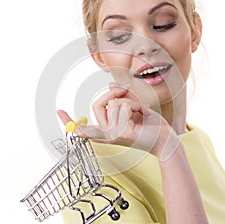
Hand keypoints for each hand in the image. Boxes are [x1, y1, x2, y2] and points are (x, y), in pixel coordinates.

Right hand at [57, 83, 179, 160]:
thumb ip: (120, 97)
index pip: (83, 128)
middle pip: (97, 105)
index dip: (69, 121)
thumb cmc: (150, 125)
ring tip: (139, 111)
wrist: (165, 138)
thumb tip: (110, 85)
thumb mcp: (134, 107)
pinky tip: (141, 115)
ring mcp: (113, 134)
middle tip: (125, 92)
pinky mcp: (122, 132)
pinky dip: (134, 104)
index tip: (59, 111)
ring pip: (112, 104)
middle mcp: (107, 134)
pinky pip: (122, 106)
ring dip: (129, 101)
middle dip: (112, 93)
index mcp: (108, 130)